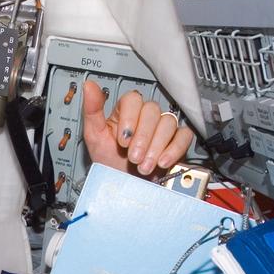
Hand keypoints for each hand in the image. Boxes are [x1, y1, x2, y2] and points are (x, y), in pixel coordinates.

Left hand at [80, 80, 195, 176]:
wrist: (123, 187)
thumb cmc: (109, 163)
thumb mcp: (95, 138)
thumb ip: (92, 111)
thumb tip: (89, 85)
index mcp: (126, 112)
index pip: (133, 99)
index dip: (130, 119)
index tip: (122, 140)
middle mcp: (146, 117)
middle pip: (152, 111)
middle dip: (142, 138)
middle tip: (133, 157)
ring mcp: (163, 128)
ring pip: (168, 123)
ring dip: (156, 147)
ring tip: (144, 166)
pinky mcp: (177, 141)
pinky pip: (184, 136)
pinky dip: (174, 149)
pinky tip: (162, 162)